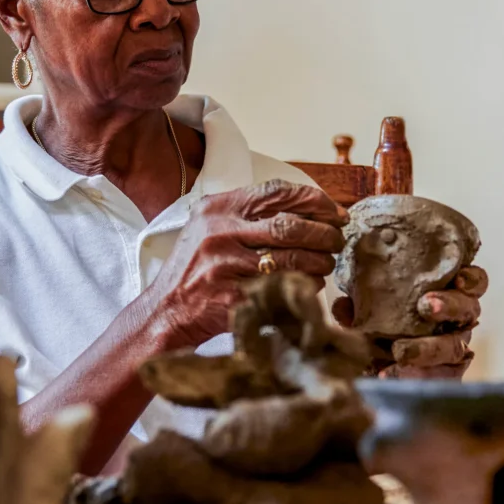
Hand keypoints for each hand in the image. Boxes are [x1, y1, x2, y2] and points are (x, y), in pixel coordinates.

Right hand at [145, 180, 347, 346]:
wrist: (166, 310)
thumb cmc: (196, 268)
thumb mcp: (210, 227)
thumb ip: (248, 214)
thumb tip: (307, 209)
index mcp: (217, 209)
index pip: (276, 192)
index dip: (314, 200)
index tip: (334, 211)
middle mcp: (220, 233)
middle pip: (289, 225)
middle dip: (323, 232)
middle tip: (338, 240)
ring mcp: (225, 266)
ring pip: (291, 258)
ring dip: (319, 260)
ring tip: (328, 262)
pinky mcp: (233, 296)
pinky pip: (282, 287)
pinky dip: (305, 285)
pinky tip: (311, 284)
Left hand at [333, 265, 487, 378]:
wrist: (383, 368)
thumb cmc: (386, 325)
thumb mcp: (372, 311)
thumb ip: (360, 306)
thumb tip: (343, 306)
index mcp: (448, 294)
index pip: (473, 282)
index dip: (470, 279)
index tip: (458, 279)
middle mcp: (459, 321)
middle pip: (467, 310)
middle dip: (449, 305)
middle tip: (426, 306)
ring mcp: (455, 349)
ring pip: (454, 347)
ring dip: (429, 348)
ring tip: (401, 352)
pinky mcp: (448, 376)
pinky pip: (441, 378)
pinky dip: (417, 376)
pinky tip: (390, 374)